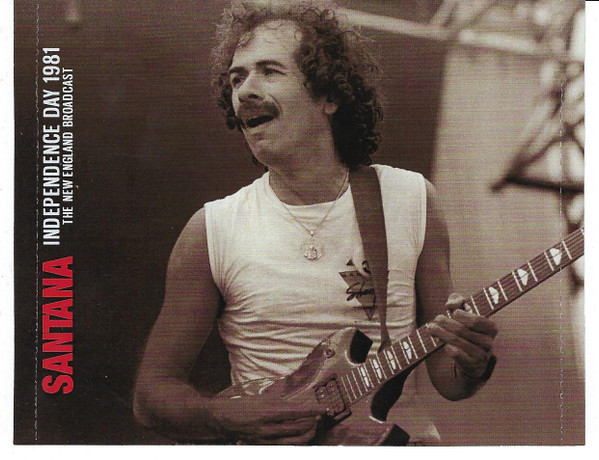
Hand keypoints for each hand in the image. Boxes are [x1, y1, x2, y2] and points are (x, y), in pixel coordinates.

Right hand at [208, 393, 323, 444]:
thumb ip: (280, 396)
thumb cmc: (243, 404)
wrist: (222, 418)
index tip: (324, 409)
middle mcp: (269, 426)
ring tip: (311, 426)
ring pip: (294, 440)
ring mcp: (265, 439)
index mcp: (269, 410)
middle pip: (299, 428)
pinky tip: (298, 436)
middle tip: (317, 417)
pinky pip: (283, 446)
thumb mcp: (262, 397)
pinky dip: (294, 441)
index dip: (313, 410)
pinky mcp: (261, 446)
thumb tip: (295, 393)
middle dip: (312, 423)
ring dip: (306, 434)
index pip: (298, 411)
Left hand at [427, 293, 497, 378]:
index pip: (477, 320)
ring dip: (441, 333)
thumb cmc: (467, 329)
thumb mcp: (464, 312)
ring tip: (431, 328)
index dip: (463, 315)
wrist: (471, 358)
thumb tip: (450, 304)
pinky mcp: (472, 365)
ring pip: (457, 342)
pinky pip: (456, 354)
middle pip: (463, 330)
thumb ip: (458, 301)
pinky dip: (446, 346)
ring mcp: (481, 355)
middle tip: (436, 319)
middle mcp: (489, 342)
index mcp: (491, 328)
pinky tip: (438, 341)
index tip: (452, 312)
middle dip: (447, 323)